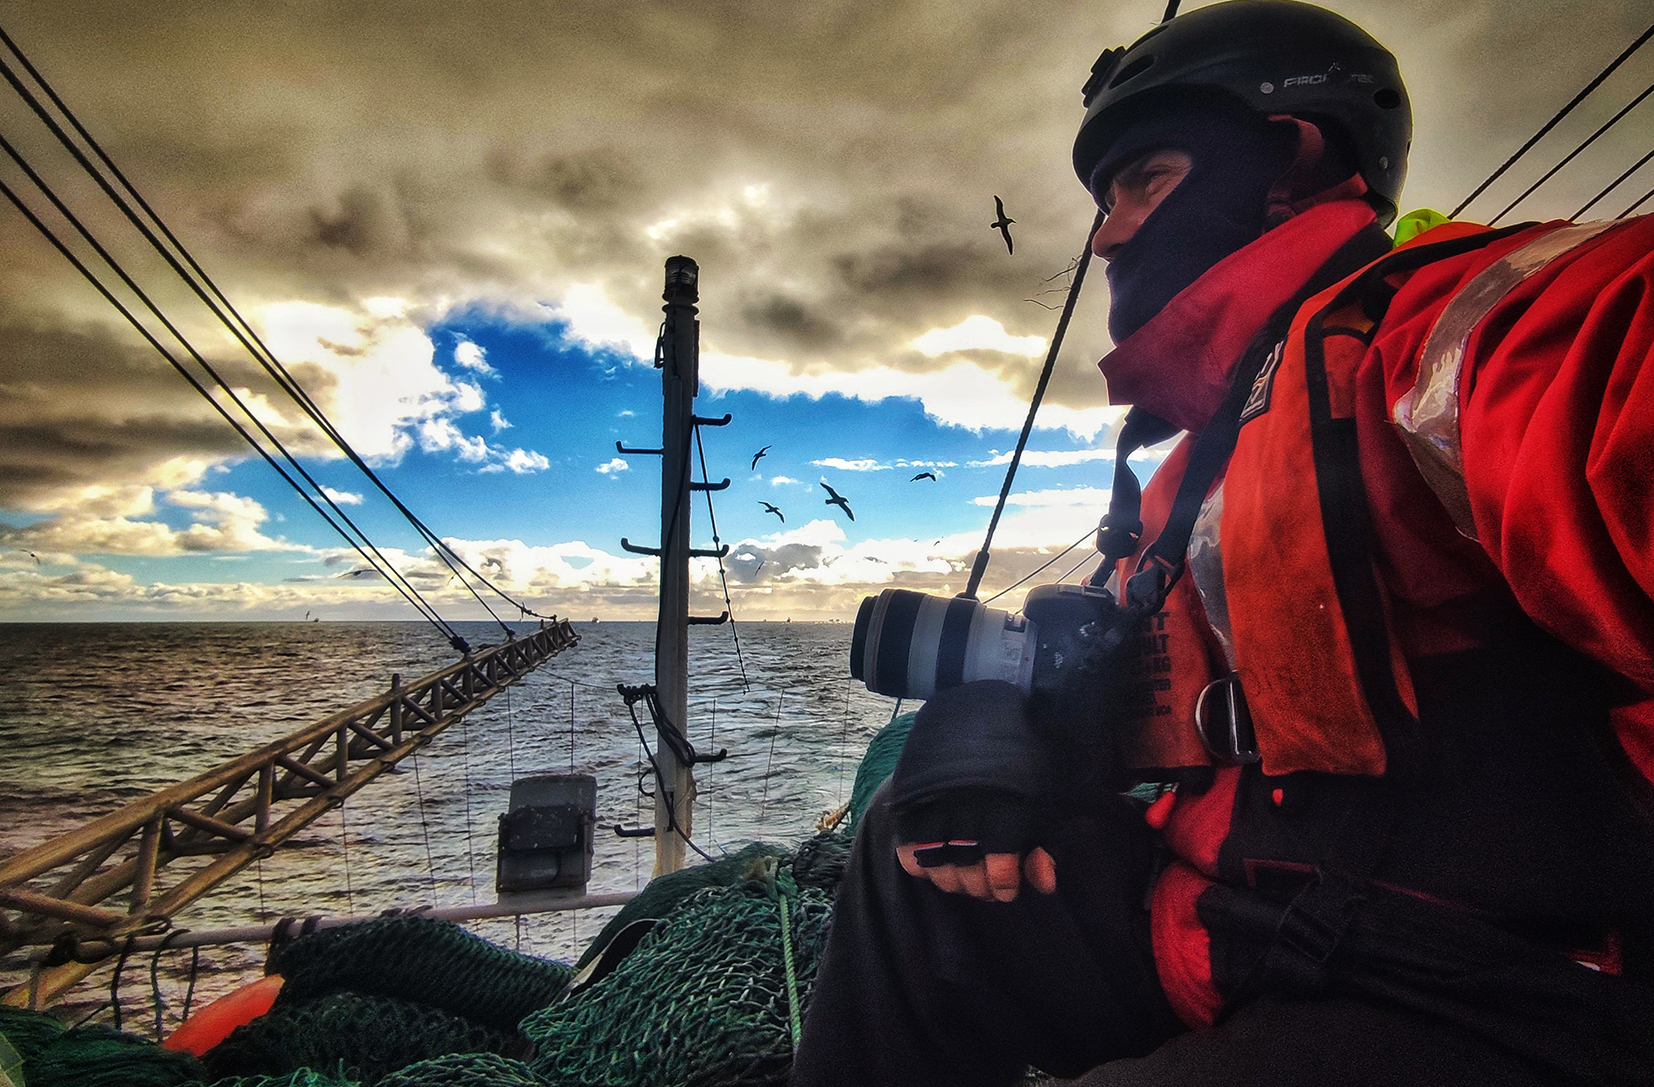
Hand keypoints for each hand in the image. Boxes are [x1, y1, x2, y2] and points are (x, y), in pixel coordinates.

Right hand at [888, 680, 1053, 901]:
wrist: (983, 711)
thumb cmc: (1023, 762)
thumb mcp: (1047, 799)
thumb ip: (1048, 843)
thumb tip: (1042, 884)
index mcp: (1007, 800)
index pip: (999, 862)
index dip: (1003, 884)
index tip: (1007, 888)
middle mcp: (968, 801)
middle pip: (966, 867)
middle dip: (978, 887)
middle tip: (986, 889)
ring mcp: (936, 798)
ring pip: (935, 861)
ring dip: (949, 880)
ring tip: (961, 879)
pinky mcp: (913, 796)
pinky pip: (907, 845)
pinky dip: (918, 863)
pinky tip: (933, 862)